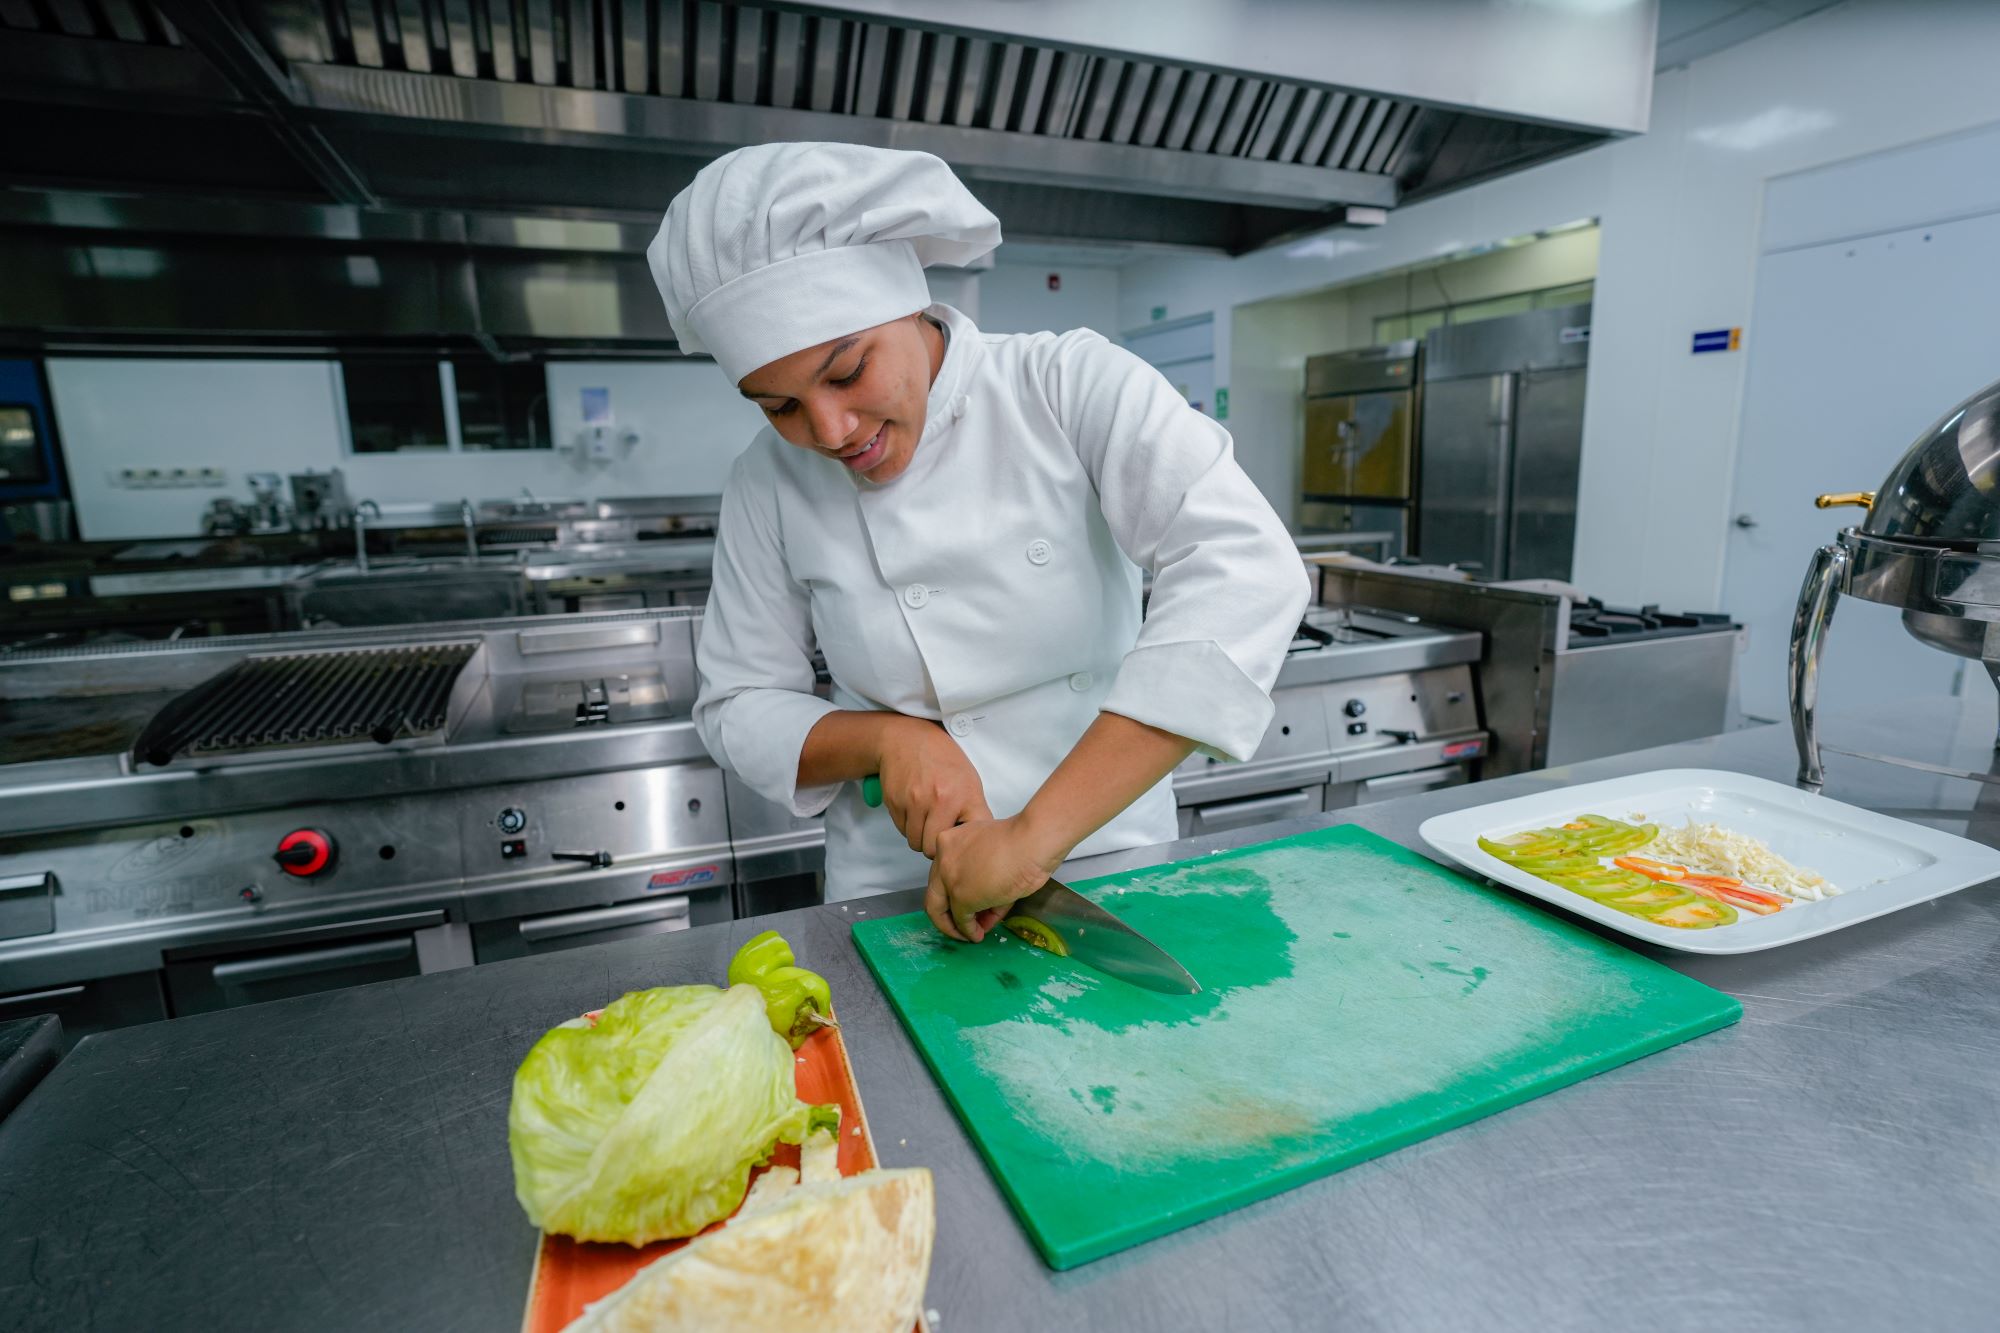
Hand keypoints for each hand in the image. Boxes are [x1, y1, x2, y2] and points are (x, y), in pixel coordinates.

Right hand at [875, 717, 990, 857]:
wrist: (908, 739)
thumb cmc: (942, 760)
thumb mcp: (969, 780)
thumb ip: (973, 811)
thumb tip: (975, 842)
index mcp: (965, 795)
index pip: (968, 838)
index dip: (965, 844)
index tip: (962, 840)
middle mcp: (940, 800)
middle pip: (934, 849)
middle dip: (935, 845)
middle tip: (938, 830)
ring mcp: (915, 801)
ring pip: (915, 842)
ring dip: (919, 836)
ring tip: (926, 817)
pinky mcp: (895, 802)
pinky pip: (901, 829)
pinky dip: (907, 824)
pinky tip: (913, 807)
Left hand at [926, 814, 1068, 942]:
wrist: (1033, 842)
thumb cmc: (1023, 841)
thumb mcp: (992, 856)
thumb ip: (979, 876)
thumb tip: (980, 906)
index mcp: (950, 841)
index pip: (942, 874)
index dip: (953, 894)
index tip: (964, 905)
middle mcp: (942, 857)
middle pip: (935, 893)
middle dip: (947, 915)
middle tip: (960, 927)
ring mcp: (949, 877)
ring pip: (940, 909)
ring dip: (956, 926)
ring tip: (973, 933)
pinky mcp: (962, 896)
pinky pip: (962, 920)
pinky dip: (969, 930)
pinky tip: (979, 934)